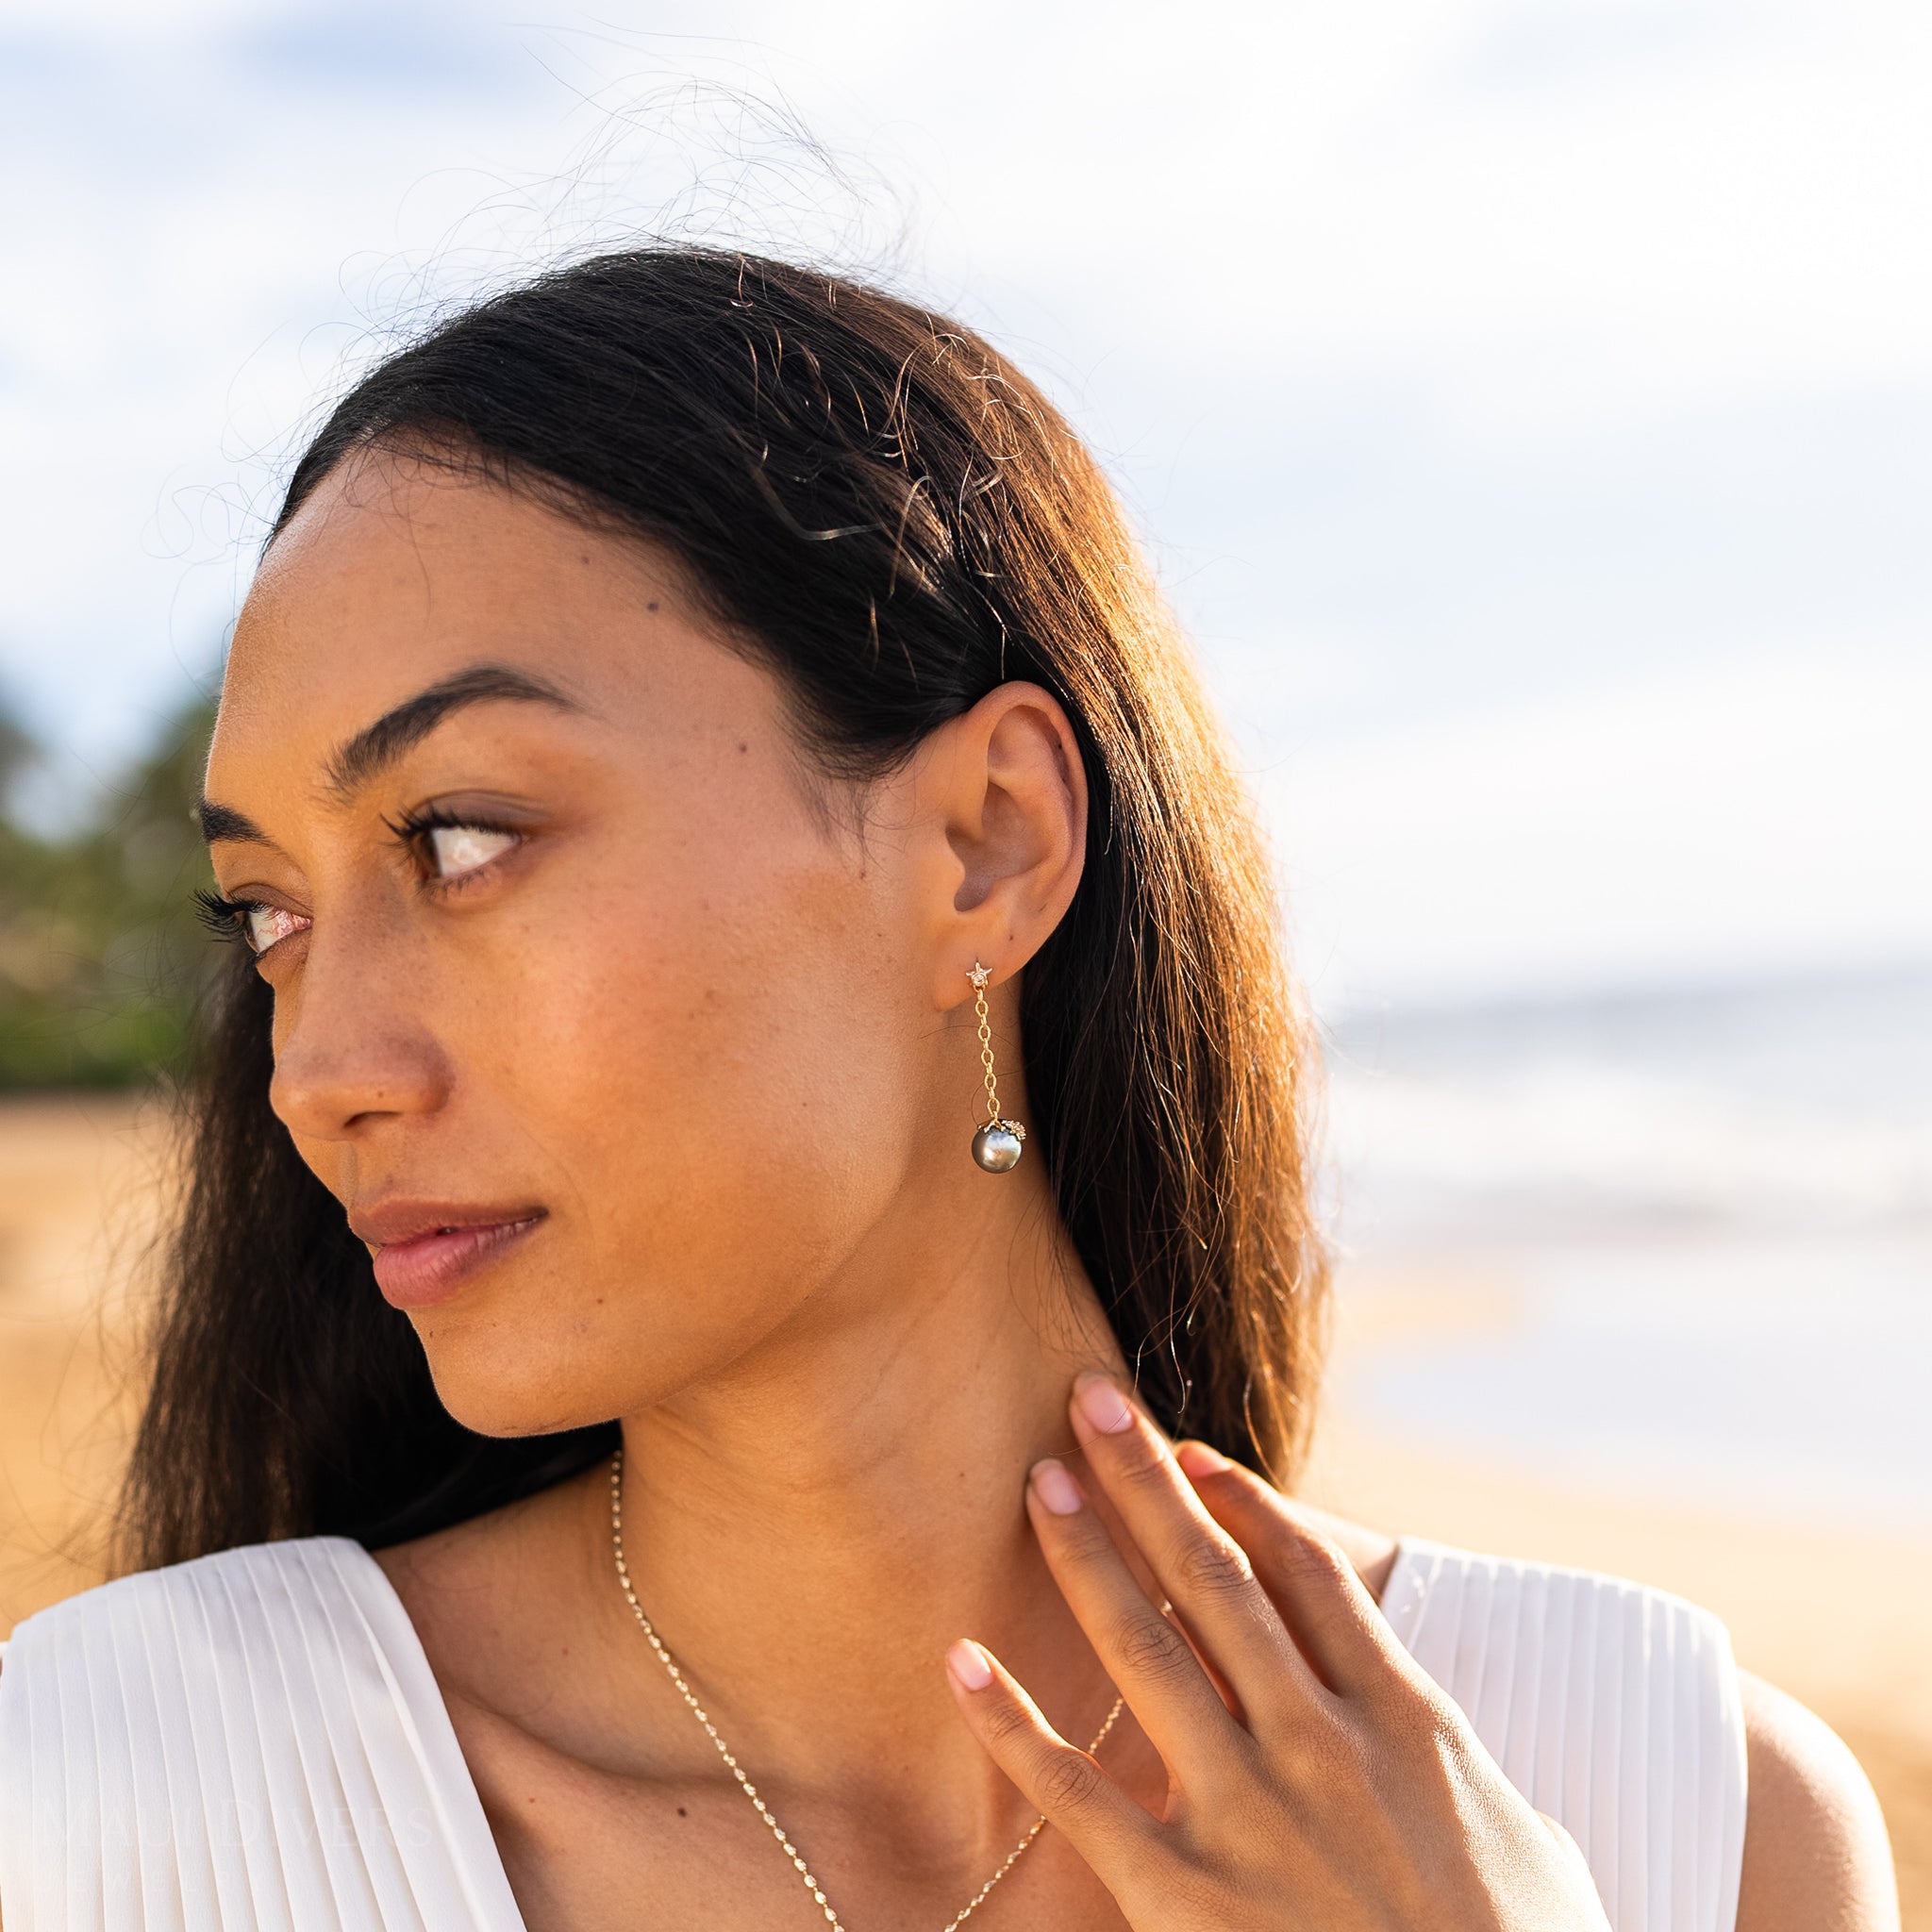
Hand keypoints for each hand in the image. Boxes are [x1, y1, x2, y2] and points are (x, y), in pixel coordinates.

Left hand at [944, 1373, 1610, 1930]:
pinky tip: (963, 1660)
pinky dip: (1014, 1724)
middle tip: (1087, 1400)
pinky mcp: (1183, 1896)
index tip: (1190, 1451)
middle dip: (1145, 1481)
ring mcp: (1248, 1815)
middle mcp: (1318, 1743)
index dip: (1243, 1499)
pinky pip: (1078, 1794)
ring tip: (1038, 1481)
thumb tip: (1457, 1748)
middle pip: (1214, 1577)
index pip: (1308, 1571)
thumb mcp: (1535, 1847)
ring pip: (1146, 1648)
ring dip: (1085, 1556)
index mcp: (1403, 1719)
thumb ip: (1472, 1774)